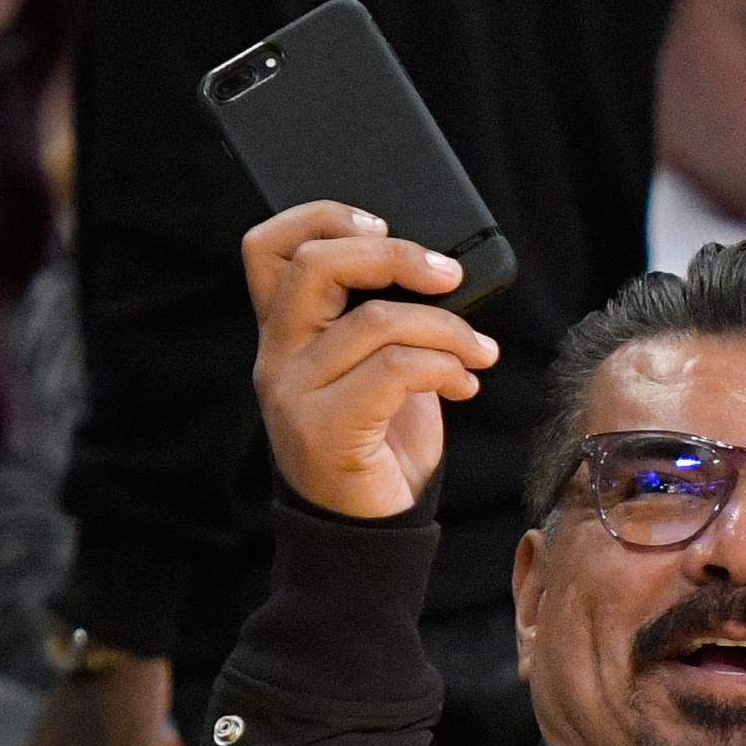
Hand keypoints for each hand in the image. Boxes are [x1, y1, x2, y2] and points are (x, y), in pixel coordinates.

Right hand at [243, 200, 499, 518]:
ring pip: (374, 321)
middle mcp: (276, 357)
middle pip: (315, 264)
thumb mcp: (380, 367)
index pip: (267, 247)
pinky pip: (396, 370)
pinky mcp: (326, 429)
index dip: (320, 216)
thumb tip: (440, 270)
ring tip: (479, 353)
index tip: (382, 222)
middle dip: (397, 255)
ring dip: (447, 329)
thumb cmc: (382, 441)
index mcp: (284, 333)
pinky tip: (465, 384)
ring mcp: (294, 393)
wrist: (370, 529)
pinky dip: (445, 368)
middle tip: (451, 276)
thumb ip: (385, 318)